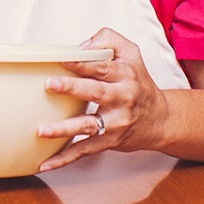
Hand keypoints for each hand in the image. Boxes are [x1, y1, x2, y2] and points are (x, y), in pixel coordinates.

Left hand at [35, 29, 171, 170]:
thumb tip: (81, 45)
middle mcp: (123, 98)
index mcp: (125, 74)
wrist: (162, 120)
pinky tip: (46, 163)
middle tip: (49, 84)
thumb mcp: (131, 53)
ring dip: (64, 129)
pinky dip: (65, 158)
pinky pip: (85, 150)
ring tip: (41, 130)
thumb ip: (108, 40)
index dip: (82, 62)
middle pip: (97, 92)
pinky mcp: (110, 142)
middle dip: (73, 88)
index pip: (103, 66)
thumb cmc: (139, 83)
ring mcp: (116, 122)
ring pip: (89, 125)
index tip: (61, 59)